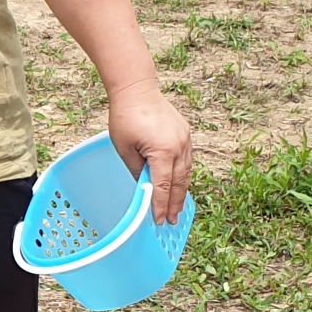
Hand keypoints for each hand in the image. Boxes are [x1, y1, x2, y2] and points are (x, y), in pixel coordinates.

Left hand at [108, 81, 194, 222]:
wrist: (137, 90)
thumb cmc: (126, 117)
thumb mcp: (125, 149)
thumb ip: (137, 171)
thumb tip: (145, 189)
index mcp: (162, 151)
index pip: (163, 186)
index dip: (161, 206)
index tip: (159, 220)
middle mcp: (178, 147)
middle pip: (179, 183)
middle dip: (175, 204)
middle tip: (172, 221)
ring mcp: (185, 140)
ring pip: (186, 172)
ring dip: (181, 192)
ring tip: (177, 208)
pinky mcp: (185, 134)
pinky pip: (187, 160)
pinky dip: (183, 175)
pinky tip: (179, 185)